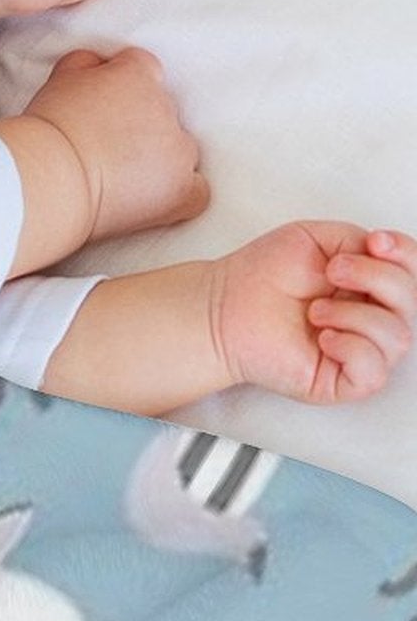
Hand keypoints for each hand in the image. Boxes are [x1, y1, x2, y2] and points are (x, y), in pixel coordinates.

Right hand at [26, 47, 207, 241]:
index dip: (121, 89)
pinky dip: (180, 193)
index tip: (103, 108)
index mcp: (139, 74)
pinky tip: (154, 199)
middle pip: (163, 111)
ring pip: (180, 149)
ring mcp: (178, 150)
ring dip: (159, 159)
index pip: (143, 70)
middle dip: (140, 125)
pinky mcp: (181, 190)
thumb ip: (86, 64)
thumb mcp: (60, 78)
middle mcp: (166, 106)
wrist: (49, 177)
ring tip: (121, 176)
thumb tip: (99, 65)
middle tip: (104, 146)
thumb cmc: (47, 130)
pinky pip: (196, 190)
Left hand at [210, 223, 415, 404]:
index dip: (406, 255)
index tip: (375, 242)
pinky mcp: (342, 381)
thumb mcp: (315, 239)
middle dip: (376, 278)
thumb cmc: (262, 276)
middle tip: (332, 271)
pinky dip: (352, 348)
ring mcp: (360, 352)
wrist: (222, 307)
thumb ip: (358, 240)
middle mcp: (371, 319)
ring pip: (398, 337)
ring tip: (314, 310)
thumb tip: (386, 253)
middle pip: (412, 302)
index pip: (414, 274)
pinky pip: (374, 372)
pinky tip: (322, 337)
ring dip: (353, 314)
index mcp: (370, 286)